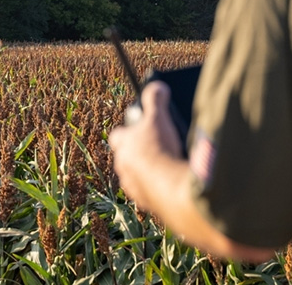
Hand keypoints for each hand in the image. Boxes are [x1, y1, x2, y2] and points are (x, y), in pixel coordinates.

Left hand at [109, 81, 184, 211]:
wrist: (172, 190)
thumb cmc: (159, 150)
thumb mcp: (158, 117)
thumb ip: (155, 98)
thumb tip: (156, 86)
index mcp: (122, 146)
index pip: (118, 135)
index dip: (129, 130)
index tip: (142, 127)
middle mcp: (123, 168)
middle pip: (128, 157)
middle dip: (140, 152)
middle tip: (159, 145)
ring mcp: (134, 188)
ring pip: (138, 176)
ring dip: (150, 171)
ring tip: (169, 164)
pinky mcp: (148, 204)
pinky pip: (151, 193)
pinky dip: (159, 187)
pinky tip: (174, 180)